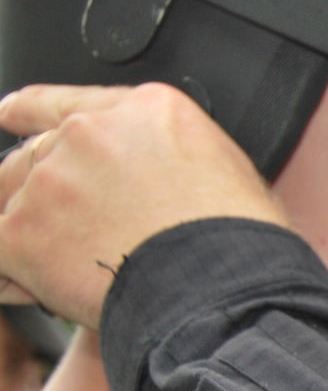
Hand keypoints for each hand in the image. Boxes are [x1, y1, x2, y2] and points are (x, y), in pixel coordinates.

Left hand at [0, 83, 287, 327]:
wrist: (222, 288)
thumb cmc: (241, 243)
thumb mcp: (226, 171)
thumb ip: (171, 160)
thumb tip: (157, 186)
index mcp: (144, 111)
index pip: (71, 102)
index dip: (32, 109)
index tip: (9, 112)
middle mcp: (89, 134)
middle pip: (36, 155)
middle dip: (44, 193)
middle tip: (68, 233)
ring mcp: (51, 180)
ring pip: (12, 203)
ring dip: (34, 235)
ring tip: (72, 274)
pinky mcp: (23, 231)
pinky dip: (13, 274)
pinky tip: (31, 288)